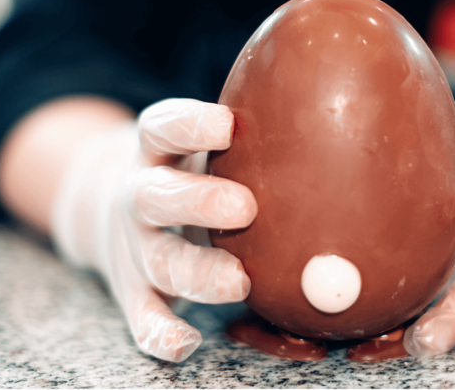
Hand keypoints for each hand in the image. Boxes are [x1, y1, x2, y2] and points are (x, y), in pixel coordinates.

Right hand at [50, 98, 256, 361]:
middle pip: (156, 196)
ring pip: (159, 260)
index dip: (190, 125)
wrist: (113, 206)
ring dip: (197, 273)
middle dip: (199, 201)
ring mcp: (136, 246)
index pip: (162, 127)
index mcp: (156, 149)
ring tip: (239, 281)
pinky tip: (187, 344)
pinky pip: (143, 317)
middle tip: (246, 207)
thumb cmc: (190, 166)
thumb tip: (342, 110)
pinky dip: (160, 334)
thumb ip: (251, 131)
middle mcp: (141, 194)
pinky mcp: (135, 290)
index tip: (228, 124)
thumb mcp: (205, 139)